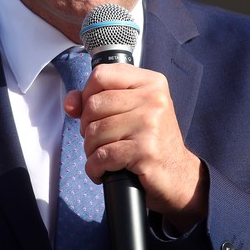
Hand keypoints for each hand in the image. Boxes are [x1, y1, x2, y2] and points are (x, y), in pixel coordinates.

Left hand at [65, 63, 208, 232]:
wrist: (178, 174)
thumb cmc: (150, 140)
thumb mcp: (130, 111)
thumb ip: (98, 99)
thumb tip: (70, 104)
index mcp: (150, 82)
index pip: (101, 74)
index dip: (87, 94)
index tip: (94, 112)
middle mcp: (153, 98)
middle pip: (93, 105)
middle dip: (87, 127)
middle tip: (101, 141)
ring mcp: (150, 123)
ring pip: (94, 131)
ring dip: (91, 151)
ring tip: (104, 157)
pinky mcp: (145, 150)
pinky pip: (102, 156)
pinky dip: (95, 168)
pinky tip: (104, 172)